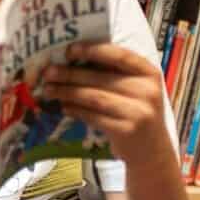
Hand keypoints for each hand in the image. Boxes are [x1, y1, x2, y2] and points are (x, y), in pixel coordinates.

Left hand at [39, 43, 172, 163]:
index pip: (120, 56)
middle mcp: (148, 91)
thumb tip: (71, 60)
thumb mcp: (134, 89)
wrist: (152, 149)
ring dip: (67, 92)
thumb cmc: (135, 111)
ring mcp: (139, 112)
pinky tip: (62, 106)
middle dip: (70, 74)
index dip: (94, 50)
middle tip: (48, 72)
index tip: (70, 50)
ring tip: (48, 90)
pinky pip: (94, 116)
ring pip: (95, 97)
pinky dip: (75, 110)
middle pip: (101, 78)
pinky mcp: (126, 130)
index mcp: (149, 73)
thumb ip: (113, 74)